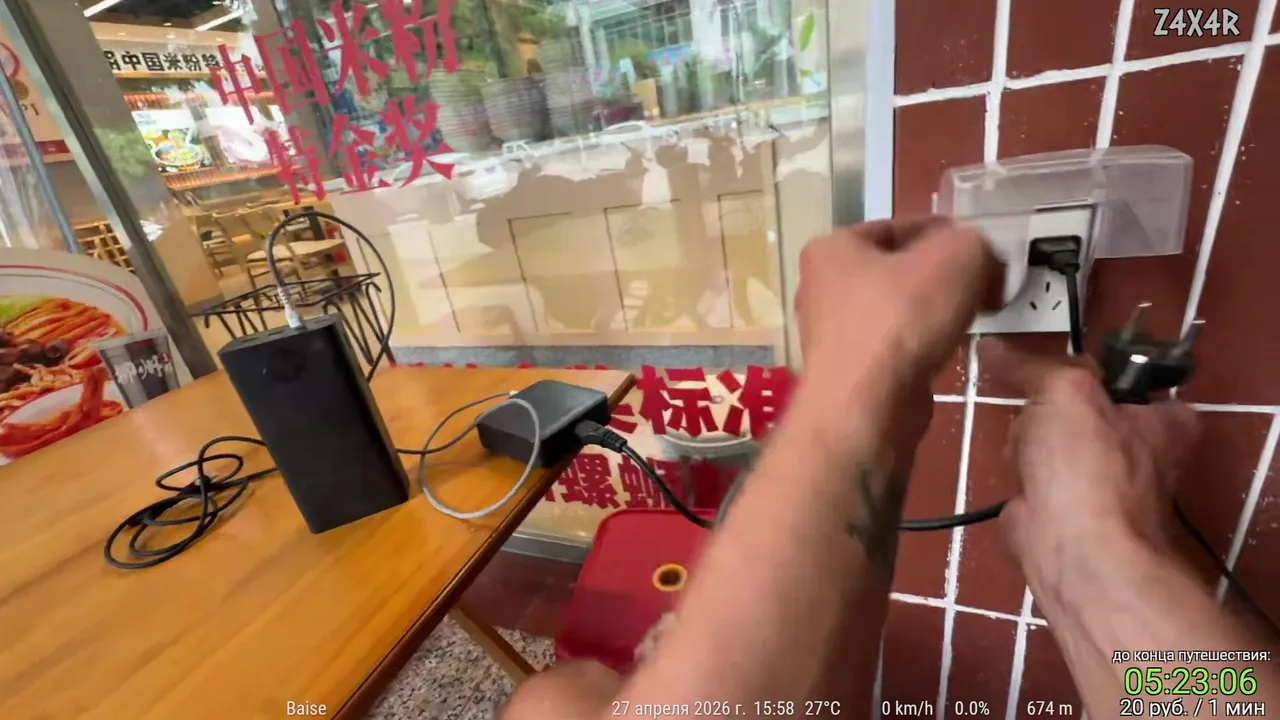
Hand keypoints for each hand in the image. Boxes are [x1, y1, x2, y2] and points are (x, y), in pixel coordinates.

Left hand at [793, 218, 999, 450]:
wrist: (867, 409)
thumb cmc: (901, 320)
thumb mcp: (955, 257)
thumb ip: (974, 243)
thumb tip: (981, 259)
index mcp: (831, 248)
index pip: (898, 226)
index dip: (946, 233)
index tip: (982, 248)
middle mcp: (822, 288)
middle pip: (897, 269)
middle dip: (942, 274)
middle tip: (984, 282)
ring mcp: (833, 334)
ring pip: (898, 309)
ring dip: (935, 311)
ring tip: (972, 314)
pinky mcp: (850, 373)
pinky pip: (896, 346)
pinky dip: (923, 344)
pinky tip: (948, 349)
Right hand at [985, 340, 1198, 604]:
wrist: (1074, 551)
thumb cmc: (1087, 466)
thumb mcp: (1064, 391)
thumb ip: (1031, 364)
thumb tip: (990, 346)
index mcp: (1164, 419)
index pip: (1121, 374)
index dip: (1085, 369)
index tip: (1052, 367)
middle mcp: (1140, 450)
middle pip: (1073, 405)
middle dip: (1045, 410)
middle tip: (1037, 417)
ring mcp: (1100, 483)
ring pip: (1045, 439)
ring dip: (1026, 445)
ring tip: (1026, 459)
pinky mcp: (1066, 510)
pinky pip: (1031, 475)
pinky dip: (1018, 478)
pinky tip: (1019, 485)